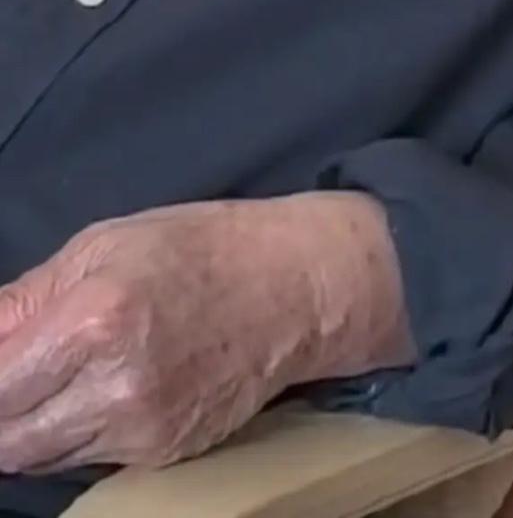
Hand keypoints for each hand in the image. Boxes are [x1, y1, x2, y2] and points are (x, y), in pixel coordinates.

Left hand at [0, 191, 408, 475]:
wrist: (292, 286)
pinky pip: (88, 459)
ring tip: (51, 383)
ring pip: (42, 459)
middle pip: (8, 441)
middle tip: (15, 379)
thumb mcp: (104, 243)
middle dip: (0, 412)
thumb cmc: (198, 248)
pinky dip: (75, 434)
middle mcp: (113, 387)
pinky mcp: (162, 454)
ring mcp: (140, 430)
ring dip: (29, 428)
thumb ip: (29, 297)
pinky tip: (93, 394)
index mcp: (94, 320)